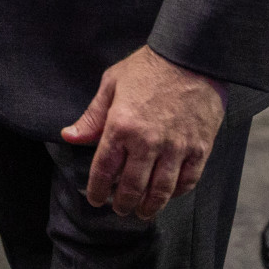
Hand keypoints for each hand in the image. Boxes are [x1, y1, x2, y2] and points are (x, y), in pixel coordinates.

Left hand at [61, 45, 224, 221]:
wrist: (191, 57)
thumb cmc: (148, 67)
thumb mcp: (111, 84)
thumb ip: (92, 116)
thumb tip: (69, 136)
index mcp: (121, 125)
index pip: (104, 169)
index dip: (98, 189)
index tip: (96, 199)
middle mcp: (148, 142)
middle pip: (132, 186)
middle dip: (122, 203)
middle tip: (119, 209)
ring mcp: (176, 147)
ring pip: (160, 190)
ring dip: (149, 206)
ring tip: (141, 211)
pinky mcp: (199, 148)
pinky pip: (187, 181)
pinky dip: (176, 193)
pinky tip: (167, 195)